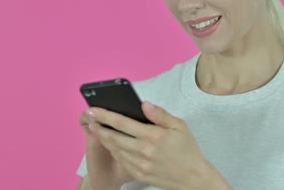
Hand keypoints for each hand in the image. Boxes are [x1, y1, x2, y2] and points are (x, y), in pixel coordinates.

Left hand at [87, 102, 230, 189]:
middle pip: (114, 137)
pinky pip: (121, 160)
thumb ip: (160, 114)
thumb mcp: (179, 126)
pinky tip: (112, 144)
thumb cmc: (187, 150)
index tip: (93, 110)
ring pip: (115, 149)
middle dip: (99, 126)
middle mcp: (145, 151)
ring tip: (98, 129)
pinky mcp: (139, 174)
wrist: (193, 178)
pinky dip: (114, 151)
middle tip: (90, 118)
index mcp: (154, 136)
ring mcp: (141, 165)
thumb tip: (144, 104)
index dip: (105, 115)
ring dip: (104, 139)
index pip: (123, 123)